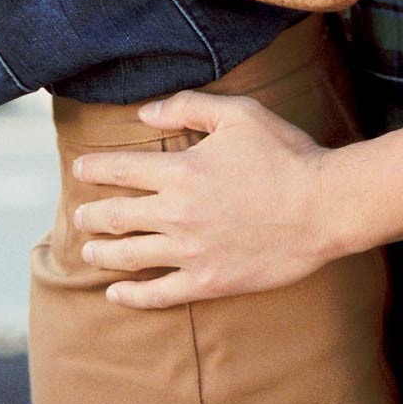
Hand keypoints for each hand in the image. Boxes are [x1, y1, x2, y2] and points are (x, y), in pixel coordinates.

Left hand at [69, 90, 336, 307]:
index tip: (79, 169)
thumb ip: (188, 107)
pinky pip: (159, 294)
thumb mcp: (238, 114)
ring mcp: (191, 252)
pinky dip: (132, 296)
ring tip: (88, 251)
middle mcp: (177, 213)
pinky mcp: (209, 282)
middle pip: (117, 216)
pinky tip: (115, 294)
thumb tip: (145, 113)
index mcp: (182, 171)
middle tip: (79, 215)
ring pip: (130, 256)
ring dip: (102, 253)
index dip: (94, 169)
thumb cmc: (285, 154)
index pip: (121, 169)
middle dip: (92, 214)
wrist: (324, 206)